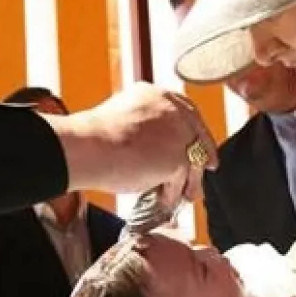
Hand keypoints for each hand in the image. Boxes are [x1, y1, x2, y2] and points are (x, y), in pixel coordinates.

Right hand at [57, 82, 217, 201]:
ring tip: (188, 195)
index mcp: (155, 95)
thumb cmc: (92, 139)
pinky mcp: (179, 158)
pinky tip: (167, 201)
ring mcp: (178, 133)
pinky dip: (174, 193)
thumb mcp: (122, 118)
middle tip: (208, 167)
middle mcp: (171, 108)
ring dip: (190, 180)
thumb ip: (142, 126)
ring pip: (193, 159)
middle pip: (196, 132)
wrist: (87, 147)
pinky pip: (181, 181)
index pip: (185, 110)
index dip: (194, 128)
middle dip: (204, 152)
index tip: (199, 141)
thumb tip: (151, 148)